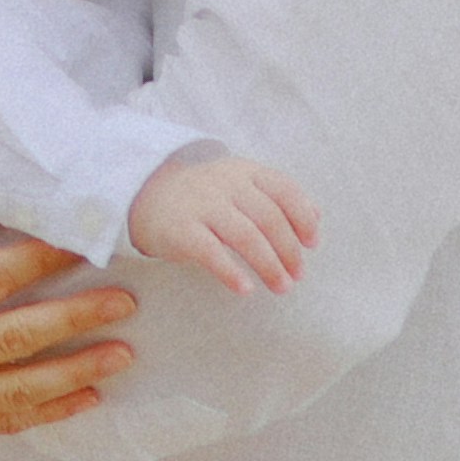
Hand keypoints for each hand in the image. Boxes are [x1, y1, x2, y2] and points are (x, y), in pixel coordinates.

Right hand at [0, 204, 136, 444]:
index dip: (36, 263)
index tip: (80, 244)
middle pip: (14, 339)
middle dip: (76, 319)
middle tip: (125, 302)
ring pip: (19, 390)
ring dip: (76, 372)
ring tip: (124, 355)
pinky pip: (2, 424)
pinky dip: (48, 413)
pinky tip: (86, 397)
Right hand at [128, 148, 315, 302]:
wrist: (143, 192)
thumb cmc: (203, 195)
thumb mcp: (239, 184)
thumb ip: (276, 197)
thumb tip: (316, 217)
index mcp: (244, 171)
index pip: (283, 189)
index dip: (302, 217)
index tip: (312, 244)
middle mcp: (225, 184)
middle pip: (268, 218)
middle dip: (288, 250)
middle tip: (296, 276)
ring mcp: (202, 205)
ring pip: (246, 235)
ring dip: (269, 265)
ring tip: (281, 286)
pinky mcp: (180, 229)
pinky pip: (211, 252)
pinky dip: (231, 272)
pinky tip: (245, 289)